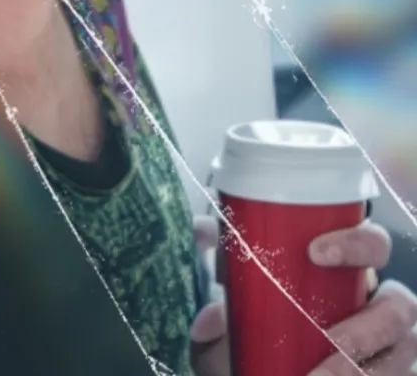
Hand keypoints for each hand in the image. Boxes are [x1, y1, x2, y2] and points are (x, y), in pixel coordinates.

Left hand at [188, 216, 416, 375]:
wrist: (258, 374)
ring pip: (407, 353)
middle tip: (329, 342)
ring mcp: (395, 352)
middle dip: (370, 325)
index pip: (373, 243)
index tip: (314, 252)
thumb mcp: (232, 324)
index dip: (357, 241)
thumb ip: (215, 314)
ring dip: (364, 368)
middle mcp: (379, 310)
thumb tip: (207, 320)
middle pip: (403, 305)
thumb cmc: (256, 343)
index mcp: (346, 275)